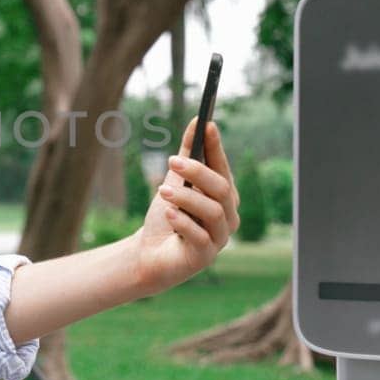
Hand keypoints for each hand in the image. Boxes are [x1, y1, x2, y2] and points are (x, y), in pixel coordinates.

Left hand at [128, 116, 239, 295]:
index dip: (217, 147)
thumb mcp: (174, 182)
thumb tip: (197, 122)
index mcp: (224, 196)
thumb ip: (186, 154)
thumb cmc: (167, 217)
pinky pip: (200, 237)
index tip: (207, 124)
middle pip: (222, 188)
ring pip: (213, 211)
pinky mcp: (205, 256)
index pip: (223, 167)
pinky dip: (184, 223)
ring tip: (162, 190)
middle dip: (198, 172)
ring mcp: (219, 238)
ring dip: (187, 198)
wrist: (151, 254)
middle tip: (173, 160)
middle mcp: (228, 216)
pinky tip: (168, 213)